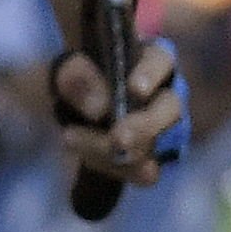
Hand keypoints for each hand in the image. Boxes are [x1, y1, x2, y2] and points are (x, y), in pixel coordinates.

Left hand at [55, 35, 188, 183]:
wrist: (59, 116)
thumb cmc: (67, 82)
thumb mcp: (59, 73)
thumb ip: (74, 77)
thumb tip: (99, 107)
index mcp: (146, 60)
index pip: (161, 61)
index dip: (151, 74)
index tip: (135, 88)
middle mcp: (162, 93)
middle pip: (171, 107)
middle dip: (146, 125)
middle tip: (119, 139)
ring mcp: (159, 129)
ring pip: (159, 143)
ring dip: (124, 152)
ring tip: (73, 141)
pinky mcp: (149, 159)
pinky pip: (146, 171)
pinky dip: (120, 169)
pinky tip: (89, 159)